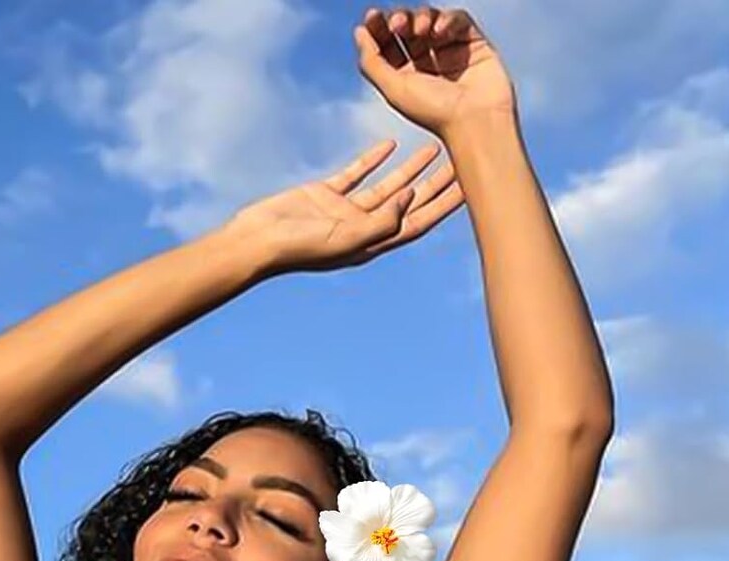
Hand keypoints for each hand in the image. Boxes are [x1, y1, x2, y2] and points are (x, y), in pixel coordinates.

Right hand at [221, 138, 463, 277]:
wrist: (259, 241)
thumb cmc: (300, 247)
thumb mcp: (347, 238)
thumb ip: (382, 221)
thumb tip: (411, 198)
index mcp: (372, 244)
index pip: (418, 223)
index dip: (445, 206)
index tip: (470, 186)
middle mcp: (363, 229)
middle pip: (410, 204)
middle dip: (437, 186)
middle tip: (463, 162)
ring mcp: (345, 212)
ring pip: (387, 187)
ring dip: (411, 169)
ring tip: (435, 147)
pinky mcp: (326, 195)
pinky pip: (357, 175)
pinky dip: (373, 160)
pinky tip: (389, 144)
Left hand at [356, 7, 515, 136]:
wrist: (476, 120)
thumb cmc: (435, 112)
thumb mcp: (394, 89)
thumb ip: (372, 62)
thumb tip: (359, 32)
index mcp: (406, 76)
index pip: (389, 44)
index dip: (378, 28)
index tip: (371, 17)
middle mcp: (427, 63)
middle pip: (408, 27)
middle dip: (399, 19)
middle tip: (396, 24)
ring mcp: (450, 51)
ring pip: (431, 19)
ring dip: (421, 18)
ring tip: (420, 29)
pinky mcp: (473, 43)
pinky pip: (458, 19)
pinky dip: (448, 19)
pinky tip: (440, 31)